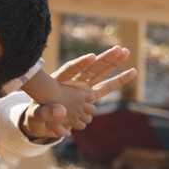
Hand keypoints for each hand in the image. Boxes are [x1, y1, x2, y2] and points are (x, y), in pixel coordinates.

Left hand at [20, 46, 136, 139]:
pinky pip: (106, 86)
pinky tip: (132, 71)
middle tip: (118, 48)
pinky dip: (118, 80)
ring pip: (99, 73)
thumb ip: (46, 114)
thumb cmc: (37, 115)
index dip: (79, 63)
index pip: (68, 70)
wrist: (42, 119)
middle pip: (89, 68)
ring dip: (112, 63)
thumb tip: (60, 112)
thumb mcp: (37, 115)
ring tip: (125, 51)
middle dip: (103, 59)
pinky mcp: (89, 95)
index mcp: (56, 82)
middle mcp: (72, 82)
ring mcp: (82, 87)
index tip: (91, 56)